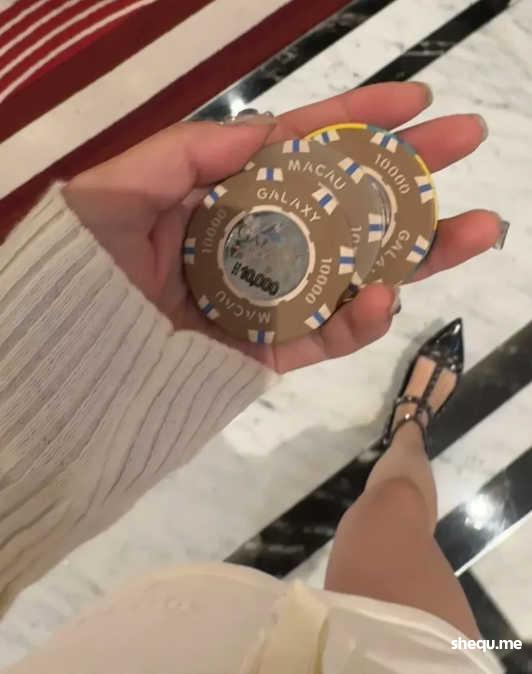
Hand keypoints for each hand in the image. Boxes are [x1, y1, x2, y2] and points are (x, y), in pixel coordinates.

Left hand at [64, 82, 498, 372]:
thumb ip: (193, 153)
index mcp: (229, 197)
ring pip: (354, 274)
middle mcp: (259, 244)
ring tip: (471, 229)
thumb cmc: (83, 259)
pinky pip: (323, 338)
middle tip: (467, 147)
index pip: (303, 152)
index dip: (358, 121)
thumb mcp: (124, 186)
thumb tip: (269, 131)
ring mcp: (269, 299)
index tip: (415, 100)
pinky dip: (358, 321)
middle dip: (409, 174)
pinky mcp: (267, 352)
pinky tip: (387, 294)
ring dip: (416, 253)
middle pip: (345, 205)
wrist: (64, 348)